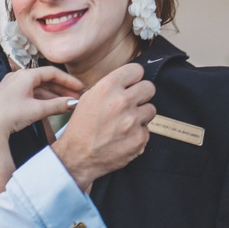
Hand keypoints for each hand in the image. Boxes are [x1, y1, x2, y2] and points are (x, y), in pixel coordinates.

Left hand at [0, 66, 81, 153]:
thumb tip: (74, 103)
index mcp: (25, 75)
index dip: (68, 80)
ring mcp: (12, 86)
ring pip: (38, 87)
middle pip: (45, 79)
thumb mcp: (37, 110)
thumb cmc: (9, 115)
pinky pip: (30, 93)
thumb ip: (57, 105)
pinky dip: (42, 99)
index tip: (80, 87)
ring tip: (66, 103)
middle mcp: (18, 77)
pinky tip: (51, 106)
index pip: (52, 73)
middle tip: (76, 96)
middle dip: (62, 88)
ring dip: (53, 94)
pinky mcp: (9, 96)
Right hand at [50, 60, 154, 190]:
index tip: (130, 86)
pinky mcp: (140, 138)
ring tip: (125, 123)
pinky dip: (137, 133)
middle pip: (149, 87)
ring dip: (141, 115)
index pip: (136, 70)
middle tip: (131, 104)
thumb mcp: (88, 98)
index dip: (133, 79)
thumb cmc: (81, 128)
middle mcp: (122, 101)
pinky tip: (123, 137)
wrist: (77, 157)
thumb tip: (128, 82)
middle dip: (141, 95)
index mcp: (108, 87)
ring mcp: (133, 121)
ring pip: (151, 109)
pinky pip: (147, 130)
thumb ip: (110, 87)